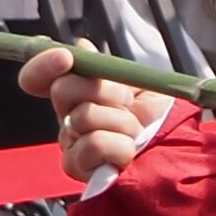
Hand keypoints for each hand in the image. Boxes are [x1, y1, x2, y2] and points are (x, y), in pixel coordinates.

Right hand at [22, 43, 179, 183]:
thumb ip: (105, 67)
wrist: (177, 148)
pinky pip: (93, 144)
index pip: (38, 76)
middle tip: (126, 102)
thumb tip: (81, 46)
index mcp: (77, 93)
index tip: (65, 58)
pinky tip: (129, 150)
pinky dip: (120, 145)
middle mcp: (68, 117)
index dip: (43, 64)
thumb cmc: (159, 118)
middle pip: (61, 90)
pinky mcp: (79, 169)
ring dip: (121, 121)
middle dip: (103, 89)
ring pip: (84, 116)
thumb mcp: (138, 82)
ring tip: (135, 132)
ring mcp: (71, 144)